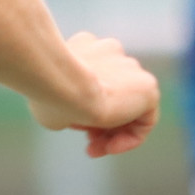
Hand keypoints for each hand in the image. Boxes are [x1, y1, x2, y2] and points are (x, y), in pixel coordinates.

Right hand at [39, 31, 158, 157]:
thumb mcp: (49, 98)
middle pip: (112, 94)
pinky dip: (131, 138)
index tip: (72, 126)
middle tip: (88, 143)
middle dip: (100, 123)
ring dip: (113, 132)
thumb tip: (65, 114)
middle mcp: (110, 51)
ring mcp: (131, 67)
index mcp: (85, 47)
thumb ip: (63, 102)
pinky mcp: (148, 87)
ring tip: (96, 148)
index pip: (93, 79)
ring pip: (129, 108)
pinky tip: (111, 147)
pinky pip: (146, 119)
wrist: (61, 82)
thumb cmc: (46, 92)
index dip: (83, 109)